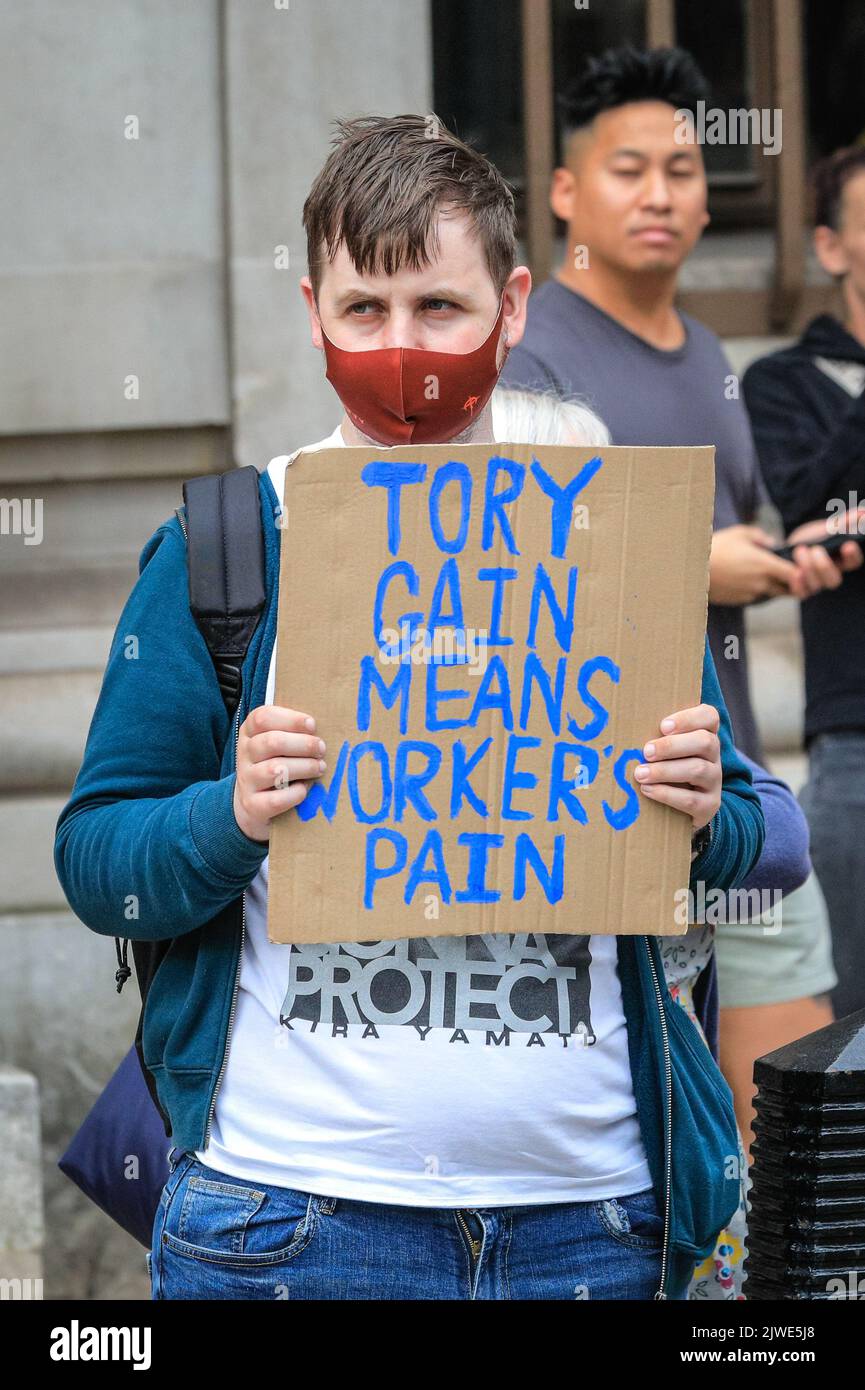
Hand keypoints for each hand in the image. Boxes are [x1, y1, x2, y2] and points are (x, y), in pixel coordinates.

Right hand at [232, 704, 326, 841]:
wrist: (253, 805)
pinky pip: (276, 799)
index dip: (291, 719)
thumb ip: (294, 731)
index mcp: (250, 732)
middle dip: (304, 744)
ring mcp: (246, 780)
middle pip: (272, 742)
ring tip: (320, 768)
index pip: (263, 717)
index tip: (312, 725)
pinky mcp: (253, 805)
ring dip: (304, 767)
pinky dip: (296, 793)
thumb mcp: (278, 744)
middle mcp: (244, 754)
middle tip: (321, 749)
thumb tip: (324, 725)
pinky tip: (305, 789)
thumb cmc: (275, 764)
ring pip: (275, 770)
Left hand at [635, 704, 721, 830]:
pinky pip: (691, 799)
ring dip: (665, 770)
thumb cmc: (664, 767)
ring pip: (698, 769)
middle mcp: (714, 755)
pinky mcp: (709, 805)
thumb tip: (621, 725)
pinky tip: (647, 789)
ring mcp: (715, 780)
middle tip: (646, 751)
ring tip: (640, 773)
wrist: (679, 809)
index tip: (663, 726)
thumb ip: (652, 735)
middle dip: (672, 746)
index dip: (688, 718)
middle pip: (705, 742)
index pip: (709, 716)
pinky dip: (667, 794)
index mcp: (705, 734)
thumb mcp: (662, 749)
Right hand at [709, 524, 796, 604]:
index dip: (802, 573)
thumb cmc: (716, 548)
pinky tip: (744, 579)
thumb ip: (760, 537)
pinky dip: (756, 590)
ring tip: (760, 573)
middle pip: (788, 590)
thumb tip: (771, 543)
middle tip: (787, 573)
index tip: (799, 566)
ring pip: (771, 594)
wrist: (692, 569)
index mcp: (765, 564)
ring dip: (772, 586)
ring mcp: (750, 593)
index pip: (796, 574)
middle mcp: (761, 582)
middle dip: (792, 584)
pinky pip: (755, 597)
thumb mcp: (739, 533)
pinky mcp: (740, 600)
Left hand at [784, 510, 863, 596]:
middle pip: (833, 580)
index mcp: (842, 560)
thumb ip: (845, 523)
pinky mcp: (801, 589)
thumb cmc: (815, 538)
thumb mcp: (828, 528)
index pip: (853, 562)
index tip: (847, 544)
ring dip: (808, 568)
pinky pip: (801, 592)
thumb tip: (863, 513)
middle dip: (824, 566)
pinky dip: (798, 584)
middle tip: (816, 549)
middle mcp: (831, 576)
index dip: (852, 555)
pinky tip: (795, 573)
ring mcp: (816, 584)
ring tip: (800, 550)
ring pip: (816, 586)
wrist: (790, 549)